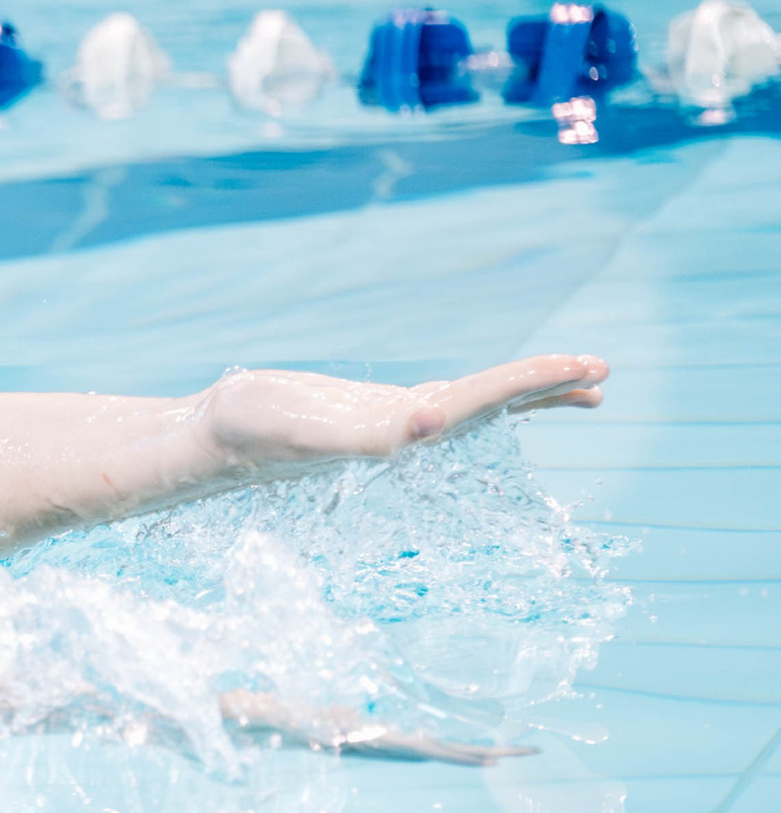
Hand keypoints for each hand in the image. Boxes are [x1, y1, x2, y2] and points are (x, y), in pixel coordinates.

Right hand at [193, 354, 608, 467]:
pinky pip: (446, 401)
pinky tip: (493, 395)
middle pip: (493, 409)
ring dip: (529, 396)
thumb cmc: (248, 433)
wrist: (211, 443)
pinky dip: (484, 395)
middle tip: (602, 374)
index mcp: (399, 434)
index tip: (579, 369)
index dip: (527, 384)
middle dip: (546, 389)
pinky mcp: (375, 413)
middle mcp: (407, 432)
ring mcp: (394, 423)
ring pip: (478, 406)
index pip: (479, 403)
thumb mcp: (303, 425)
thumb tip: (429, 423)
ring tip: (583, 389)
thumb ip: (363, 432)